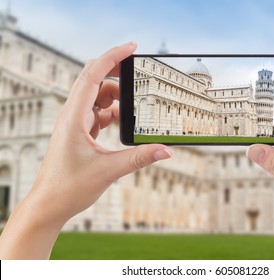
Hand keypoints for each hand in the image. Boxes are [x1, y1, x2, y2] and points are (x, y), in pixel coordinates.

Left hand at [0, 43, 171, 258]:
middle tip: (139, 75)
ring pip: (97, 97)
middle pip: (95, 80)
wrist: (49, 204)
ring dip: (116, 99)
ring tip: (134, 109)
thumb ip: (139, 158)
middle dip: (117, 74)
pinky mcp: (78, 131)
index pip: (92, 75)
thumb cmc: (69, 187)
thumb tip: (166, 150)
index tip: (131, 47)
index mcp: (74, 117)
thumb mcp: (108, 171)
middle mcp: (72, 115)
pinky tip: (122, 123)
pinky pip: (97, 112)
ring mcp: (74, 122)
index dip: (112, 57)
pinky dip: (111, 113)